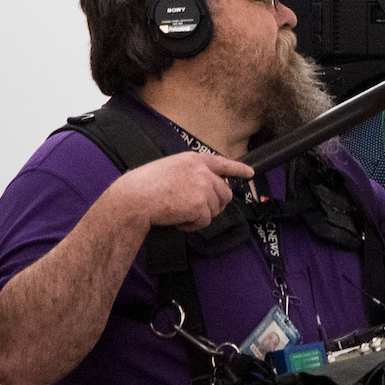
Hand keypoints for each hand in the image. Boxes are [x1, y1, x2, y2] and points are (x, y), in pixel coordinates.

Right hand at [121, 152, 251, 230]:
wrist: (135, 198)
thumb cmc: (145, 186)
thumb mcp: (171, 169)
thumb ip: (191, 174)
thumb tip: (209, 187)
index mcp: (193, 160)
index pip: (221, 163)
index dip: (238, 169)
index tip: (250, 173)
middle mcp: (201, 171)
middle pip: (225, 193)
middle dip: (213, 204)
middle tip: (194, 209)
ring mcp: (202, 187)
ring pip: (216, 208)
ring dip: (201, 215)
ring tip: (180, 211)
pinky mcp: (200, 204)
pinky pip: (205, 221)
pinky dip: (193, 225)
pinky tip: (177, 219)